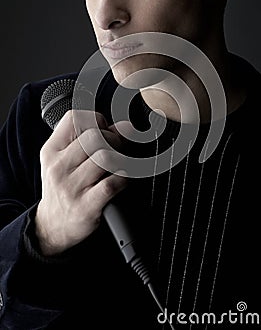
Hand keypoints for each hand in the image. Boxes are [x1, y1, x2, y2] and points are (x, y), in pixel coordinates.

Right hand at [35, 110, 129, 255]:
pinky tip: (123, 178)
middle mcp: (59, 167)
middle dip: (114, 138)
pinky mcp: (87, 205)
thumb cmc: (63, 187)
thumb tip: (124, 126)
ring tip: (120, 163)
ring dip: (121, 157)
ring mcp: (72, 187)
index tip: (105, 129)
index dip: (97, 119)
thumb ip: (87, 139)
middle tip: (118, 147)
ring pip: (106, 157)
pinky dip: (125, 177)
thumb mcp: (63, 160)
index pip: (75, 117)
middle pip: (95, 136)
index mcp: (52, 151)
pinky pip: (113, 183)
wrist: (52, 227)